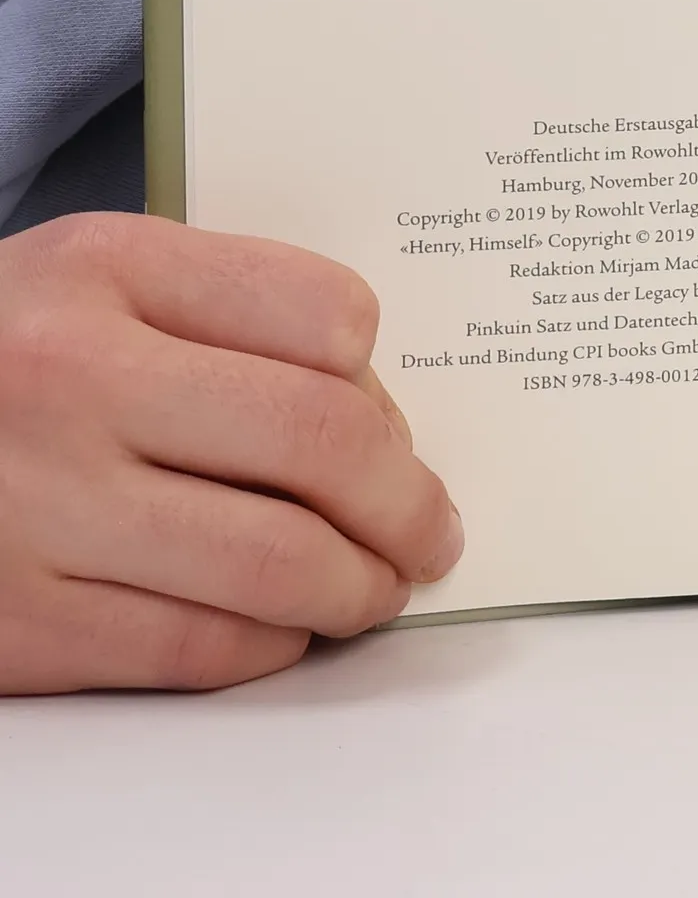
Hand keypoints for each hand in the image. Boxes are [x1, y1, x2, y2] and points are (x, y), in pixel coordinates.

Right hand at [0, 213, 461, 692]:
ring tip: (381, 586)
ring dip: (361, 586)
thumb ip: (230, 314)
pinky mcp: (11, 627)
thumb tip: (378, 418)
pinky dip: (271, 645)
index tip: (397, 425)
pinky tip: (286, 627)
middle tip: (433, 529)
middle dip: (408, 501)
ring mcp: (35, 508)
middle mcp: (69, 379)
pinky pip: (194, 649)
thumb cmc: (2, 351)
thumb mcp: (99, 278)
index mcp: (106, 270)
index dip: (389, 383)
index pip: (328, 315)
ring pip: (274, 563)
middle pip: (320, 441)